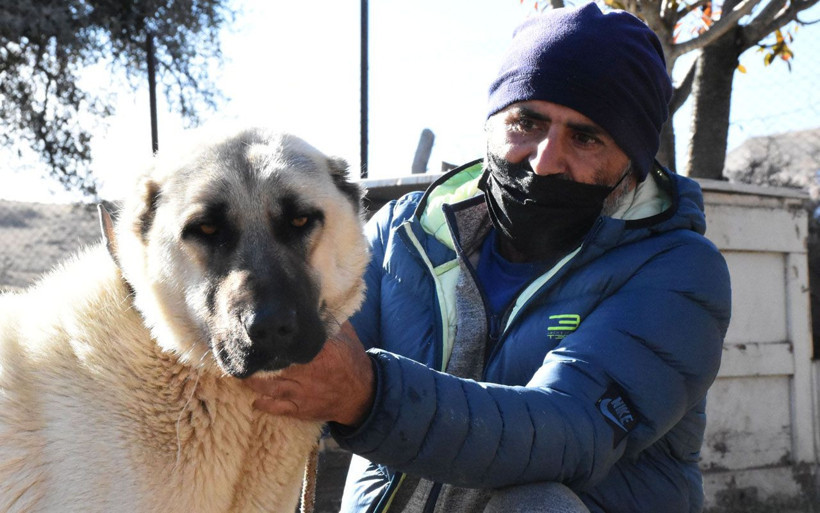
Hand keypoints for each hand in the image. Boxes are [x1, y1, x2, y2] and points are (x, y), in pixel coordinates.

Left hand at [245, 321, 374, 426]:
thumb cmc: (352, 361)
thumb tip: (316, 299)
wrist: (363, 395)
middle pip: (277, 365)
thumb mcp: (347, 335)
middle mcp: (309, 373)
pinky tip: (254, 399)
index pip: (294, 343)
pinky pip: (278, 407)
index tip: (262, 331)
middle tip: (245, 351)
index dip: (276, 339)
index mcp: (321, 353)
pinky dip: (264, 404)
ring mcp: (303, 392)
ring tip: (242, 373)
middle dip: (260, 359)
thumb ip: (330, 318)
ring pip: (272, 387)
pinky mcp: (302, 408)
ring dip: (254, 382)